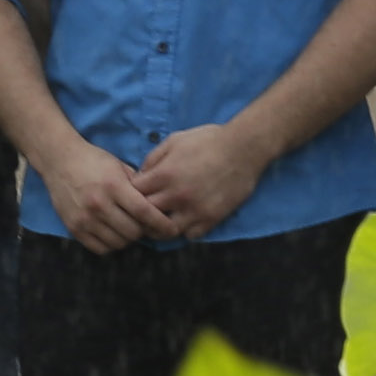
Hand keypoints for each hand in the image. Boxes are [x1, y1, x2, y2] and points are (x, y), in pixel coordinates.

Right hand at [41, 135, 175, 254]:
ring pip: (118, 243)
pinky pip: (100, 248)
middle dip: (144, 231)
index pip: (144, 211)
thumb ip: (138, 185)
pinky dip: (111, 245)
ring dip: (128, 238)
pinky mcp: (74, 228)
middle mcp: (98, 204)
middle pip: (133, 231)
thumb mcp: (118, 166)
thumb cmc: (93, 161)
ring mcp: (85, 218)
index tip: (172, 229)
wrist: (59, 160)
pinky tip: (113, 233)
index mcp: (113, 186)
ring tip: (127, 228)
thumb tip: (159, 204)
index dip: (161, 223)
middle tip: (144, 225)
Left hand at [132, 121, 268, 242]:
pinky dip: (185, 230)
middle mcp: (176, 195)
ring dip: (162, 227)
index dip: (132, 194)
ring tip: (164, 220)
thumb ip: (153, 158)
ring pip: (166, 231)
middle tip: (146, 210)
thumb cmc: (208, 140)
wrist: (243, 148)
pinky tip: (186, 220)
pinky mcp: (211, 218)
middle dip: (142, 213)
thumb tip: (140, 175)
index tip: (137, 192)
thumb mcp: (175, 140)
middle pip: (146, 216)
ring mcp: (194, 210)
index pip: (133, 194)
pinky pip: (190, 235)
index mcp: (164, 174)